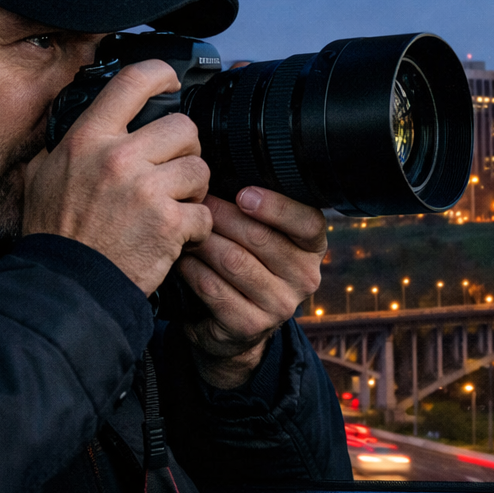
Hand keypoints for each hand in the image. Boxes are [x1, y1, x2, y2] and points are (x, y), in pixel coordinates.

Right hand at [21, 60, 211, 294]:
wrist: (67, 285)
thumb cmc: (54, 234)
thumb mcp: (40, 176)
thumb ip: (63, 146)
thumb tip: (71, 124)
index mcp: (88, 140)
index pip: (132, 83)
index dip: (160, 74)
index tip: (170, 81)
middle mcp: (118, 157)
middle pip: (182, 128)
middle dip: (185, 150)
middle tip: (173, 171)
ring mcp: (146, 190)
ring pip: (199, 169)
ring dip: (194, 190)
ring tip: (175, 206)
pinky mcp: (169, 223)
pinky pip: (204, 213)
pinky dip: (196, 229)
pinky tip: (176, 236)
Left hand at [177, 187, 327, 388]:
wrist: (234, 326)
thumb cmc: (246, 263)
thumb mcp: (262, 235)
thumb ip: (258, 209)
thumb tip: (228, 167)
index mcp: (312, 248)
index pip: (308, 222)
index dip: (276, 207)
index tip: (244, 194)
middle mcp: (305, 277)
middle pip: (262, 238)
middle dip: (223, 216)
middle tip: (196, 201)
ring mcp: (280, 306)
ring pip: (234, 262)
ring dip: (203, 240)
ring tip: (183, 224)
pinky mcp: (251, 326)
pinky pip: (214, 289)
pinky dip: (193, 269)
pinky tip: (181, 256)